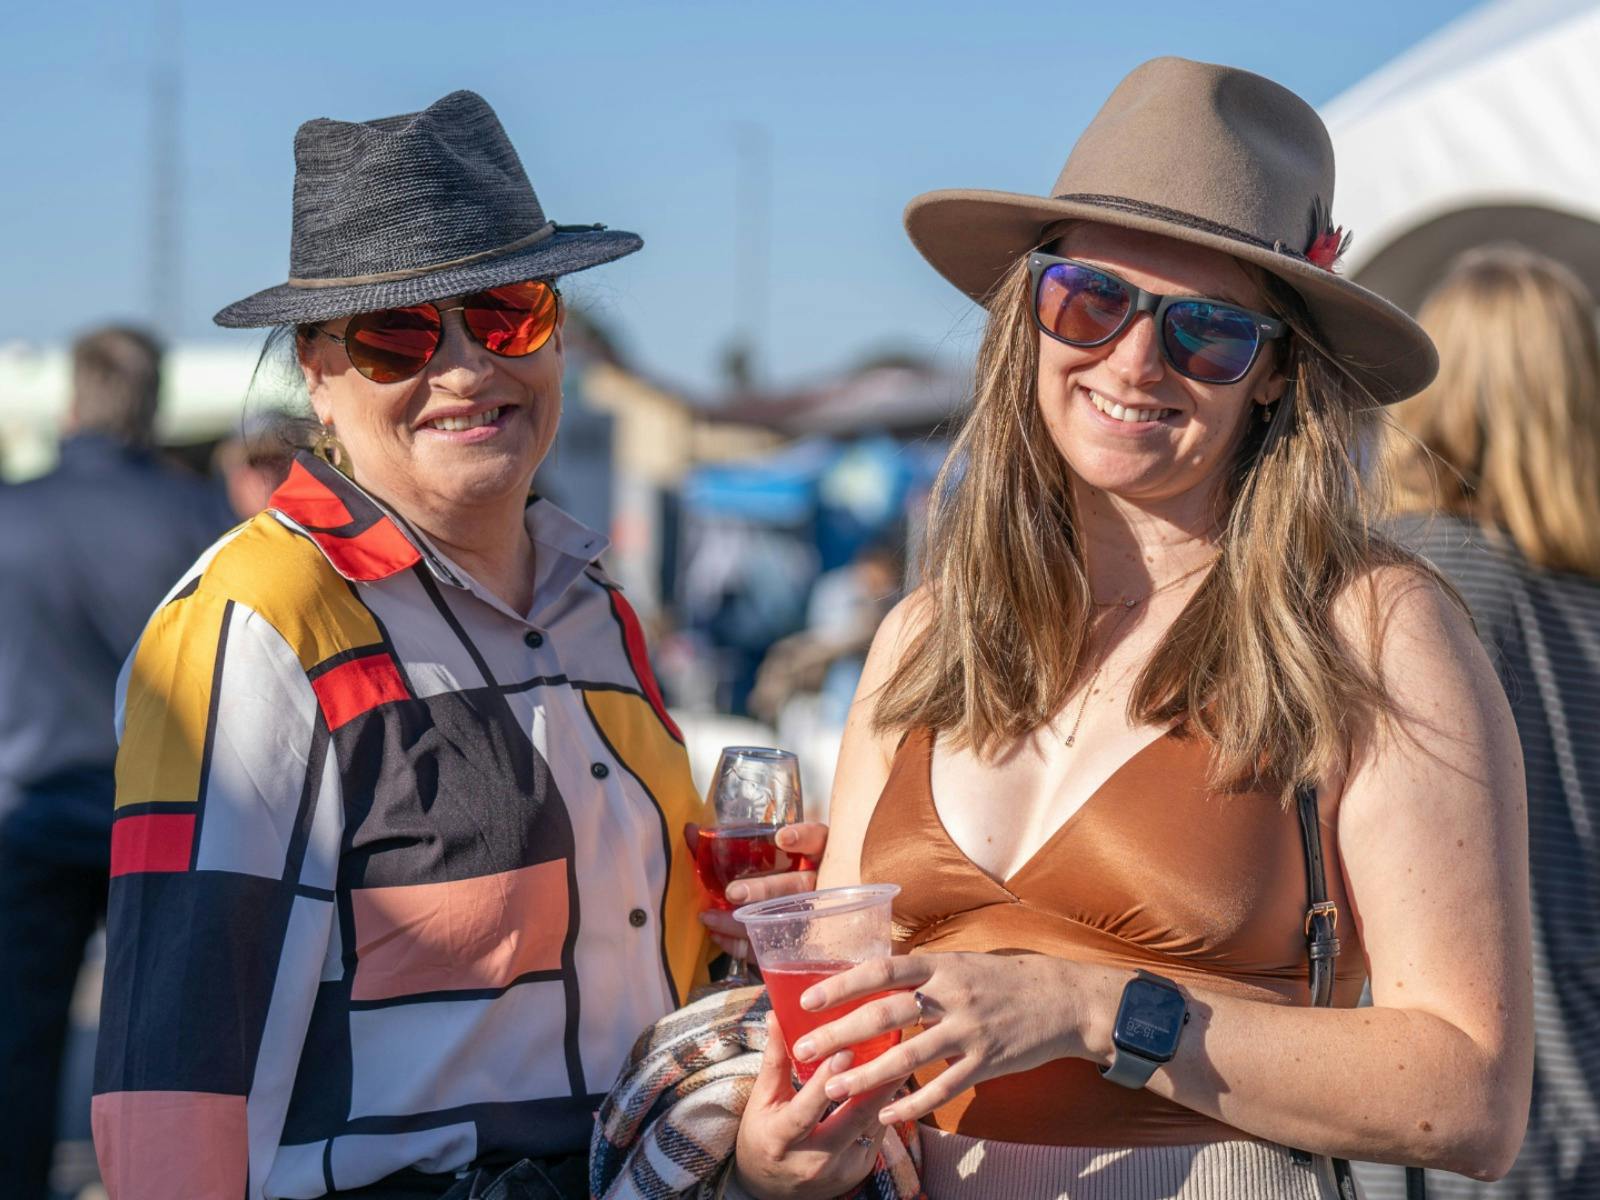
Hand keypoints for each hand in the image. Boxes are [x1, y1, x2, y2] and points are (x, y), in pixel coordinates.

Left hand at [695, 822, 826, 958]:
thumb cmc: (777, 874)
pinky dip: (741, 944)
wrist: (805, 920)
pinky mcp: (801, 945)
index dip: (803, 838)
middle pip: (800, 885)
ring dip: (745, 922)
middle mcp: (822, 883)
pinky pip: (772, 947)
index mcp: (818, 854)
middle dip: (766, 889)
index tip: (781, 839)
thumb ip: (733, 843)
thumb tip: (688, 829)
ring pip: (785, 921)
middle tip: (733, 893)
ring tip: (711, 918)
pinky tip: (717, 936)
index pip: (818, 841)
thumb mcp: (768, 854)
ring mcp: (815, 917)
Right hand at [732, 1013, 903, 1199]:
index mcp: (781, 1138)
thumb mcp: (762, 1100)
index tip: (845, 1050)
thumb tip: (777, 1014)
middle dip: (874, 1084)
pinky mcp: (858, 1172)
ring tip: (901, 1059)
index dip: (826, 1082)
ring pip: (870, 1125)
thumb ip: (775, 1059)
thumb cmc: (763, 1135)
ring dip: (886, 1092)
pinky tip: (893, 1082)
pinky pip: (876, 1134)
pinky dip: (884, 1107)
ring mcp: (840, 1170)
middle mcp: (812, 1160)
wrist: (770, 1188)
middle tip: (894, 1050)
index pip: (807, 1110)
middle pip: (851, 1119)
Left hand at [788, 952, 1111, 1124]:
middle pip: (884, 1015)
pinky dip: (912, 1104)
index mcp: (940, 965)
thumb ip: (921, 973)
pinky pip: (942, 1088)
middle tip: (803, 1049)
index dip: (841, 985)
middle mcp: (951, 995)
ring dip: (865, 1076)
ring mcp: (969, 1031)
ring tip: (831, 1087)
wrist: (1062, 999)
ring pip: (908, 1058)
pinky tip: (885, 1117)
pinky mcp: (986, 1063)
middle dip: (839, 1033)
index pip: (880, 970)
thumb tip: (873, 977)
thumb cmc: (1003, 979)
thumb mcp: (960, 962)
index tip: (806, 1000)